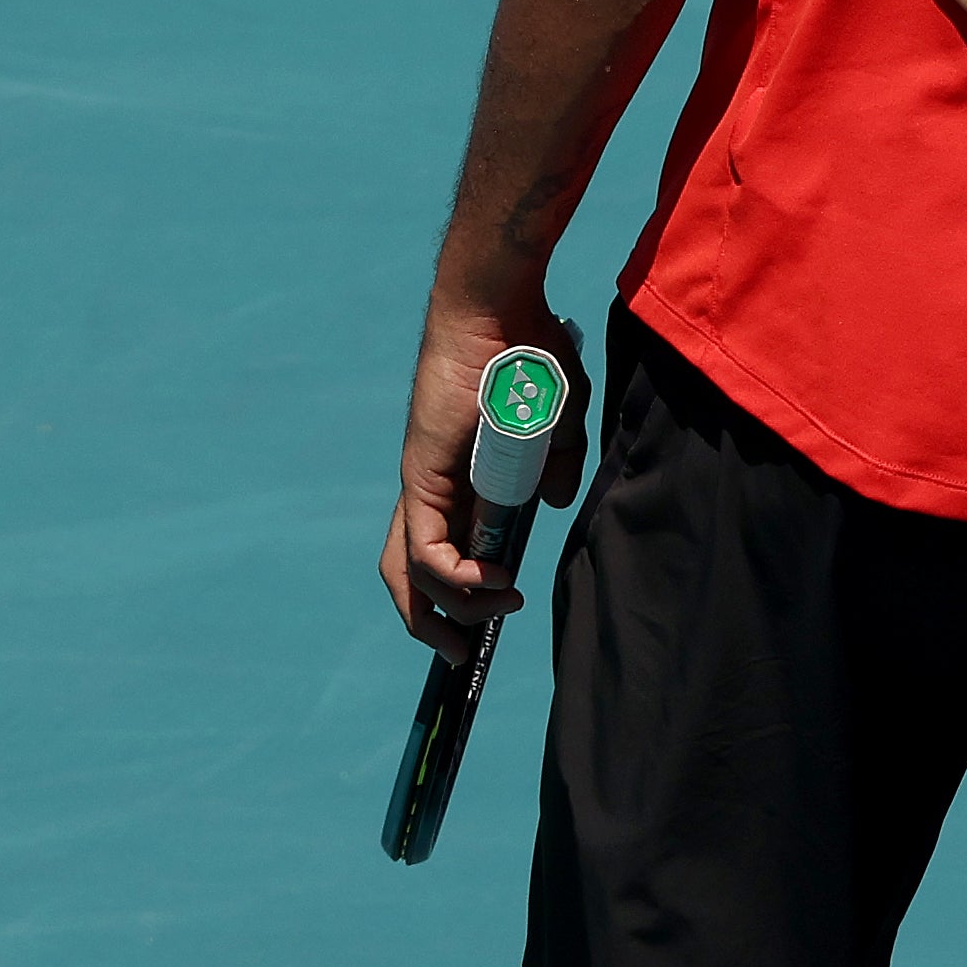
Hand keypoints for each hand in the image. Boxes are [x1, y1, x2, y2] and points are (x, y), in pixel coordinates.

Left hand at [379, 282, 589, 658]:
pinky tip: (494, 580)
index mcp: (460, 477)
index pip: (440, 549)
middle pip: (409, 575)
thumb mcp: (558, 419)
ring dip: (446, 610)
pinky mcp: (424, 477)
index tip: (487, 623)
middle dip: (433, 625)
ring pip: (412, 572)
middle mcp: (433, 487)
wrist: (498, 308)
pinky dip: (455, 577)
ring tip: (488, 620)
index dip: (456, 593)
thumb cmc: (528, 351)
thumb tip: (556, 501)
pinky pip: (429, 548)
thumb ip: (558, 462)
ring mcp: (424, 483)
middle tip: (466, 657)